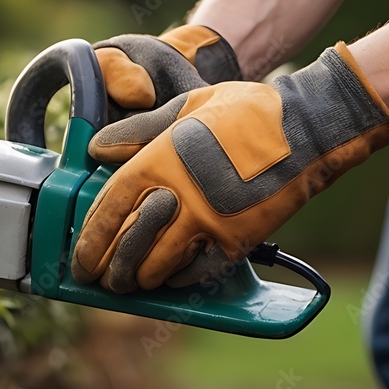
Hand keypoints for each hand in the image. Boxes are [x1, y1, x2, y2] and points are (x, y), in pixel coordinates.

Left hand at [71, 42, 388, 292]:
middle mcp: (179, 196)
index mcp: (160, 160)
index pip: (109, 208)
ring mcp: (209, 222)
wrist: (308, 128)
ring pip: (158, 266)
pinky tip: (168, 277)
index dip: (90, 238)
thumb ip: (139, 130)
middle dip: (107, 269)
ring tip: (130, 280)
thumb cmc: (246, 112)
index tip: (80, 258)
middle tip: (98, 278)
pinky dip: (178, 279)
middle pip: (127, 247)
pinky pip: (197, 272)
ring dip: (139, 277)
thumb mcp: (187, 108)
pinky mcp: (237, 241)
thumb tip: (98, 148)